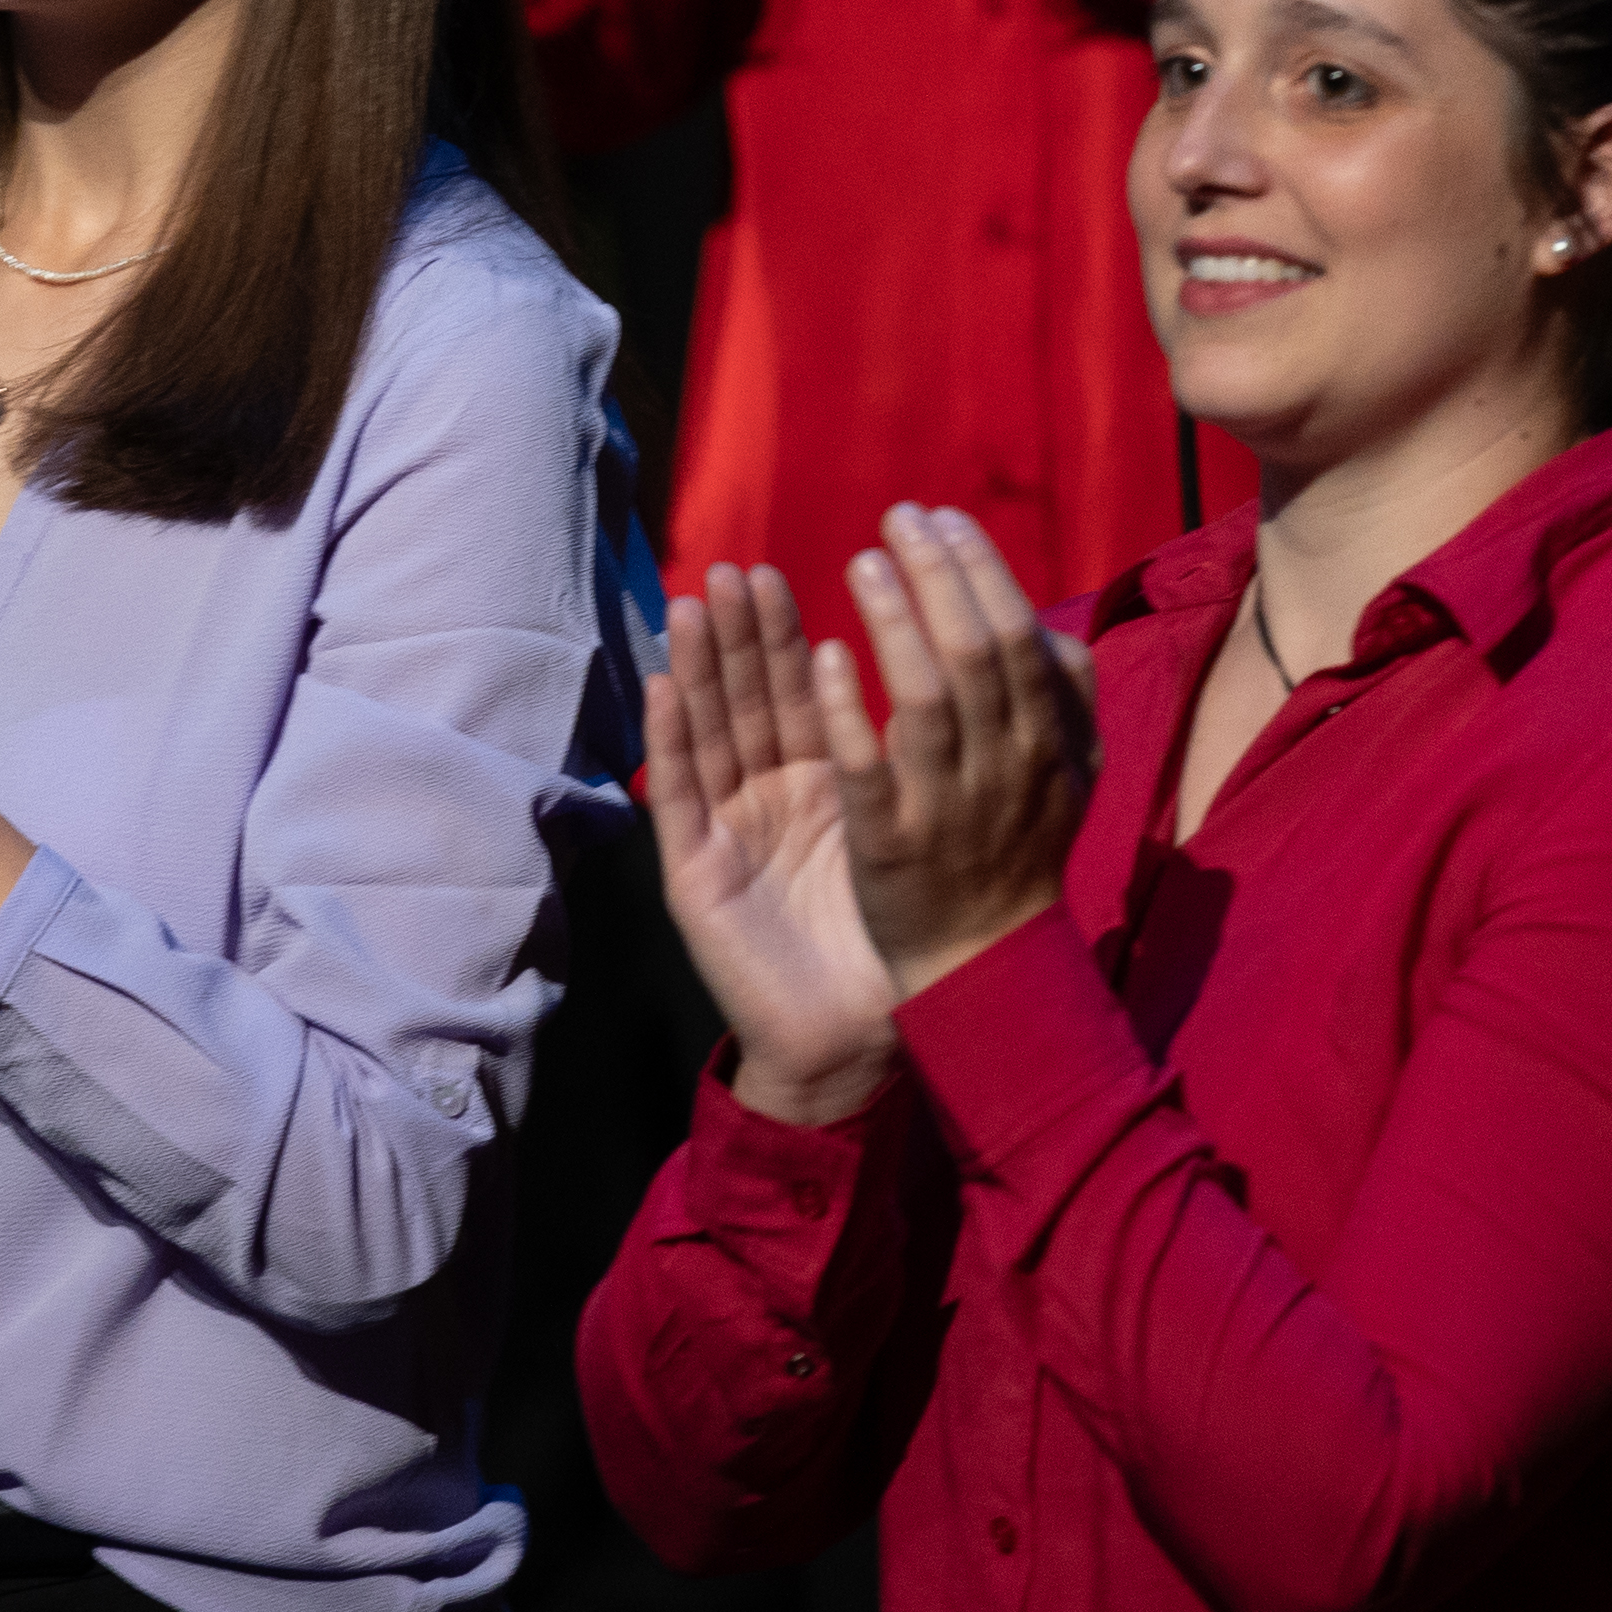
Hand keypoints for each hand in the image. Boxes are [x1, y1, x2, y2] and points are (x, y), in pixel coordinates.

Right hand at [648, 564, 902, 1125]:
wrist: (853, 1039)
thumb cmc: (888, 941)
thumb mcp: (903, 831)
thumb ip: (905, 761)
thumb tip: (953, 677)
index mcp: (819, 785)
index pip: (794, 694)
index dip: (781, 636)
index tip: (775, 572)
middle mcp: (765, 798)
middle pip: (744, 701)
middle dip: (735, 636)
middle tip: (728, 572)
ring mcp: (726, 831)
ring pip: (707, 734)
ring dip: (693, 669)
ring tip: (687, 606)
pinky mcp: (695, 874)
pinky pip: (681, 797)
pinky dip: (668, 740)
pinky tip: (659, 688)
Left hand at [832, 505, 1097, 1000]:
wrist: (985, 968)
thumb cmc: (1018, 854)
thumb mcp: (1066, 776)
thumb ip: (1064, 699)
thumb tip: (1044, 623)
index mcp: (1045, 744)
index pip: (1017, 635)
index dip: (980, 569)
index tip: (941, 518)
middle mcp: (1003, 767)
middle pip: (975, 652)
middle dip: (938, 574)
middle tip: (898, 517)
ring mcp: (947, 806)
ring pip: (926, 701)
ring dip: (894, 623)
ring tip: (861, 562)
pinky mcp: (892, 845)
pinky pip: (870, 770)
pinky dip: (849, 711)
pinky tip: (825, 656)